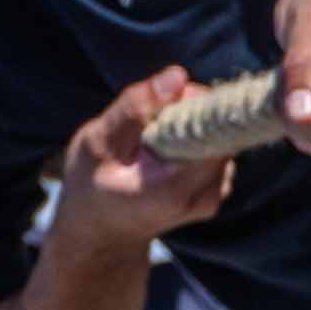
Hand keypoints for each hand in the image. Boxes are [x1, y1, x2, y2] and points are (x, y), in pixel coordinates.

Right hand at [60, 62, 236, 243]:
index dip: (196, 102)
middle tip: (150, 118)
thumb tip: (178, 74)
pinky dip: (192, 138)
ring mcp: (215, 195)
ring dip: (189, 124)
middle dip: (189, 110)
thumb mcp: (97, 143)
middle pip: (220, 130)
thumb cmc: (90, 187)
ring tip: (151, 139)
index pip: (215, 129)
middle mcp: (206, 195)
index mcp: (176, 189)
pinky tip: (162, 150)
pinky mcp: (218, 188)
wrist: (101, 235)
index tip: (167, 99)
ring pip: (219, 135)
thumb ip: (135, 109)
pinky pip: (215, 146)